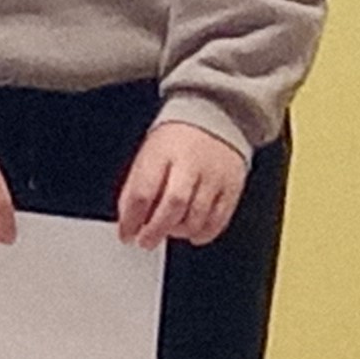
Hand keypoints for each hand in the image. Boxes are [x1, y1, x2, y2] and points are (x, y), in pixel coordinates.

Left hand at [116, 118, 249, 250]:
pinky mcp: (232, 186)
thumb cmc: (177, 141)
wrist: (216, 117)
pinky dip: (204, 233)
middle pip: (173, 204)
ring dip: (180, 232)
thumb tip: (128, 222)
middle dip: (156, 230)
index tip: (127, 234)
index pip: (143, 191)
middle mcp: (190, 163)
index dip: (131, 219)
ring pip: (197, 216)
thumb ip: (135, 187)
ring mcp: (215, 175)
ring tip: (171, 231)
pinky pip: (218, 219)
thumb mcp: (149, 155)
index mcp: (163, 153)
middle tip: (146, 241)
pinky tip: (193, 233)